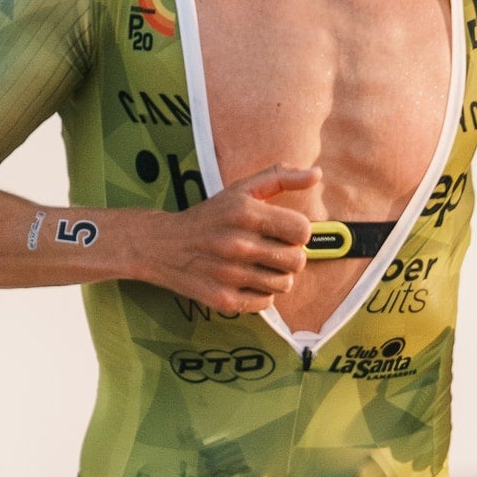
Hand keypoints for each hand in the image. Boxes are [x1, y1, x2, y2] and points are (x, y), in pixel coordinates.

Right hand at [130, 163, 320, 314]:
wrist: (161, 245)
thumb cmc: (209, 216)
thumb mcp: (240, 190)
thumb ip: (280, 178)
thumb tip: (316, 175)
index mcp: (245, 212)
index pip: (302, 231)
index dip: (298, 232)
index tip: (285, 232)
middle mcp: (237, 244)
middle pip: (297, 261)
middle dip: (289, 255)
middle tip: (271, 250)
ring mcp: (230, 274)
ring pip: (284, 284)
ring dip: (275, 275)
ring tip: (257, 265)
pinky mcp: (223, 299)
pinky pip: (266, 302)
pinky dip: (260, 293)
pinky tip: (244, 280)